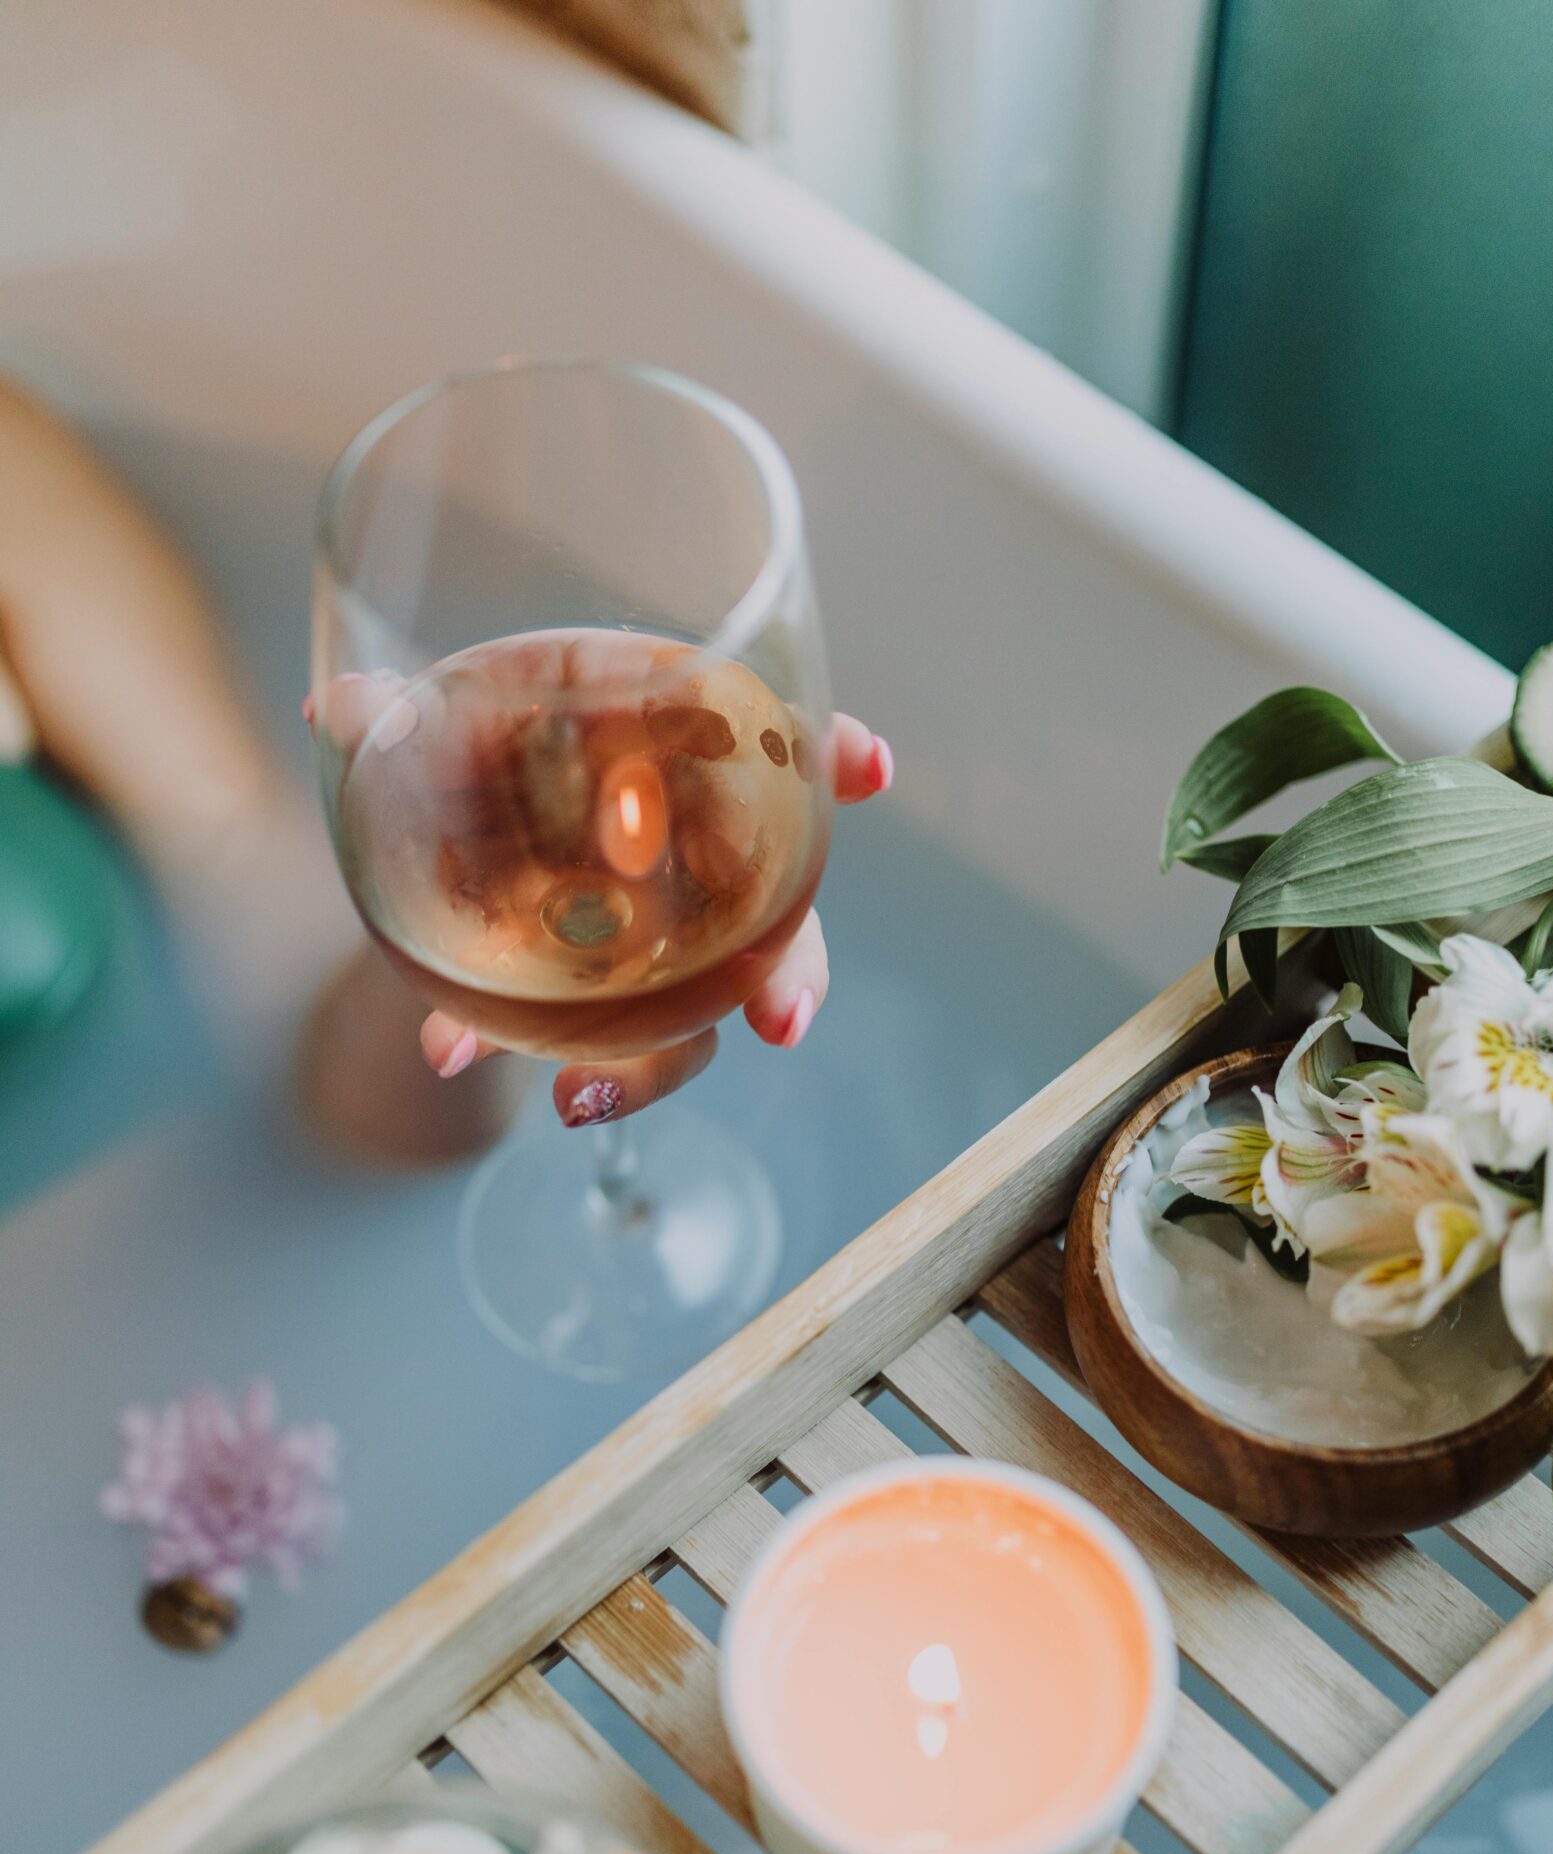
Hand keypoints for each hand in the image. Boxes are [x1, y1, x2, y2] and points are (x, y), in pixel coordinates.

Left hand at [411, 707, 891, 1124]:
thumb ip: (401, 727)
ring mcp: (676, 948)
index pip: (779, 749)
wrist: (446, 874)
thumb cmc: (484, 778)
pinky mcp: (625, 1018)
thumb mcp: (440, 748)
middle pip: (782, 915)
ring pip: (708, 1013)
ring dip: (655, 1066)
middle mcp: (704, 857)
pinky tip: (494, 1072)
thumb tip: (337, 712)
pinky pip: (622, 1056)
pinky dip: (572, 1075)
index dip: (831, 757)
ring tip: (580, 1096)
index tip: (870, 766)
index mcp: (681, 760)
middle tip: (782, 1019)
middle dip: (793, 970)